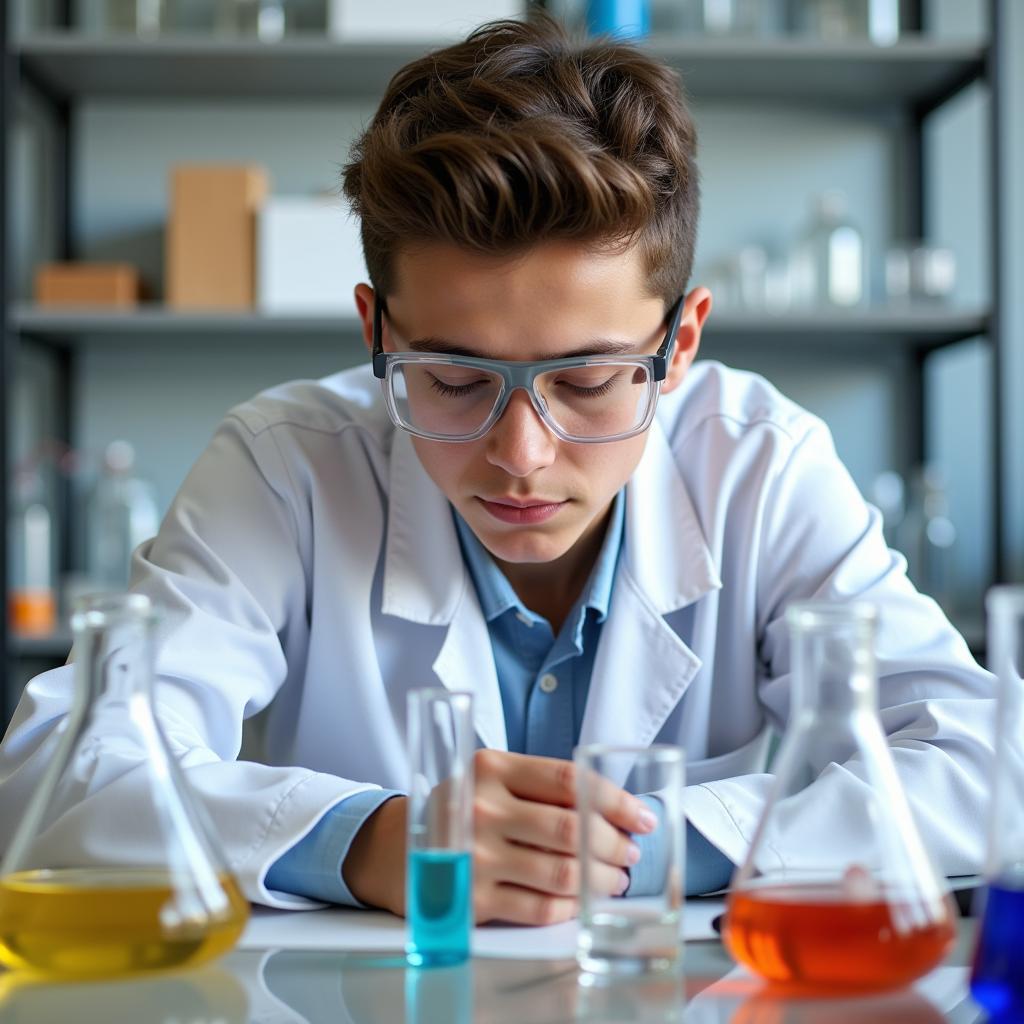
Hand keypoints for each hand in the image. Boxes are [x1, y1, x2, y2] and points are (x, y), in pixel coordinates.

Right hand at [341, 750, 656, 925]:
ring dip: (600, 880)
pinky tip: (580, 902)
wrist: (393, 847)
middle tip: (630, 854)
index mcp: (492, 767)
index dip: (614, 800)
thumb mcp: (491, 778)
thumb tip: (613, 809)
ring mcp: (475, 855)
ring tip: (614, 881)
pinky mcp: (471, 897)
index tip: (642, 817)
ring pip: (561, 871)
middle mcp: (482, 807)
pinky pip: (538, 907)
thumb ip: (541, 786)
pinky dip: (570, 907)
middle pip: (570, 828)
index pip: (569, 779)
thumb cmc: (460, 808)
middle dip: (613, 845)